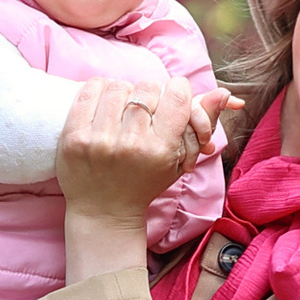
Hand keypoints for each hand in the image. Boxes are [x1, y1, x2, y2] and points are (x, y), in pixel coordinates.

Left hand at [56, 75, 233, 283]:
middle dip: (150, 96)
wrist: (104, 213)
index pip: (177, 93)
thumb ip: (201, 124)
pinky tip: (104, 106)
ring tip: (123, 112)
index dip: (177, 92)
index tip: (172, 103)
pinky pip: (90, 90)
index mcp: (161, 150)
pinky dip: (99, 91)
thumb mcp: (178, 160)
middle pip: (148, 87)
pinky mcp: (74, 137)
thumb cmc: (145, 184)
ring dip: (124, 93)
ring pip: (119, 85)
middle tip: (146, 113)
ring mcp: (99, 140)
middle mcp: (131, 144)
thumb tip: (225, 92)